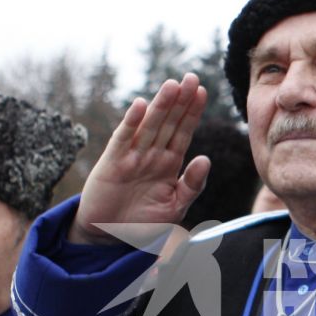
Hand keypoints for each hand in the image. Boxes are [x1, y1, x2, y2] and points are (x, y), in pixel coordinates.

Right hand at [70, 77, 211, 244]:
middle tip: (192, 78)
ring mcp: (131, 156)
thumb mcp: (175, 206)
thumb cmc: (143, 222)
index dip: (192, 112)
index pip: (183, 131)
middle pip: (168, 123)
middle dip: (180, 101)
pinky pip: (123, 139)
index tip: (202, 91)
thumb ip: (192, 185)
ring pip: (149, 126)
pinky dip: (131, 123)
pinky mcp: (112, 163)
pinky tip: (139, 105)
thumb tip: (206, 159)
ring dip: (160, 106)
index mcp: (169, 163)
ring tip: (172, 85)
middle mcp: (151, 154)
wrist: (109, 238)